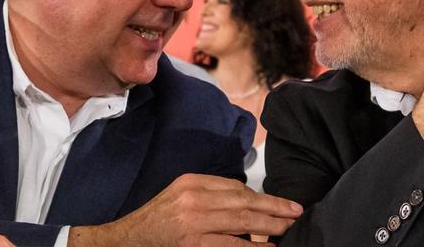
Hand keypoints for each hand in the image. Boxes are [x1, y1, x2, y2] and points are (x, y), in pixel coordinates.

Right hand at [70, 174, 302, 246]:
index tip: (280, 203)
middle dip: (273, 208)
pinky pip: (230, 246)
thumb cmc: (156, 220)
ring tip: (288, 228)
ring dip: (269, 227)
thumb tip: (245, 202)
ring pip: (241, 222)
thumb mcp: (179, 195)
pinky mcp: (194, 244)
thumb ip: (208, 194)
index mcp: (191, 183)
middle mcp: (194, 199)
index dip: (261, 197)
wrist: (128, 240)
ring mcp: (194, 224)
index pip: (234, 187)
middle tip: (296, 212)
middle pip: (243, 201)